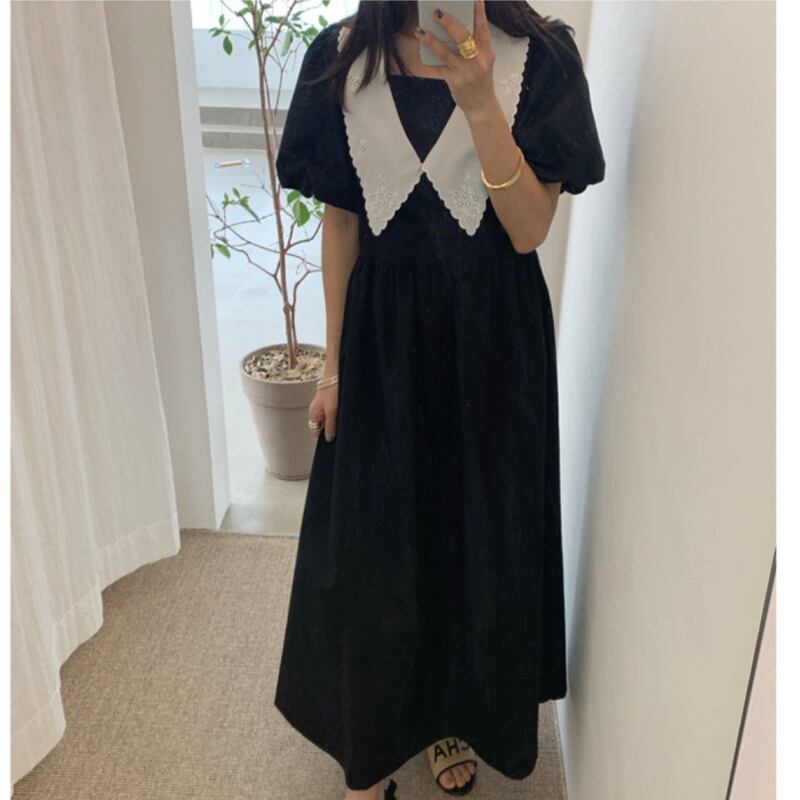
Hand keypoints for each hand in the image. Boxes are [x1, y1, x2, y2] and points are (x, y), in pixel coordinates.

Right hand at [309, 384, 337, 441]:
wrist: (336, 377)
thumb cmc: (332, 392)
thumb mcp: (331, 412)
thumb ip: (329, 426)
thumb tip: (328, 438)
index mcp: (313, 415)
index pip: (316, 432)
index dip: (324, 434)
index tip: (333, 433)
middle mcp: (314, 412)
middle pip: (321, 426)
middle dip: (329, 427)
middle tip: (337, 422)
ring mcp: (320, 407)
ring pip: (326, 420)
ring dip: (333, 420)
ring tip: (339, 413)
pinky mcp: (326, 403)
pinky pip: (329, 413)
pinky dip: (335, 414)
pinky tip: (339, 409)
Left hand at [413, 0, 496, 118]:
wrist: (481, 105)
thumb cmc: (480, 79)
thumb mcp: (484, 59)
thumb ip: (475, 44)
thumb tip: (455, 26)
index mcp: (487, 51)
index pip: (483, 27)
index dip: (479, 12)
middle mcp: (477, 60)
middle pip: (463, 38)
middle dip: (449, 23)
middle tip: (437, 12)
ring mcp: (465, 71)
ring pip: (446, 52)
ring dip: (431, 40)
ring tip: (420, 31)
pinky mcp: (454, 81)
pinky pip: (438, 68)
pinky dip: (428, 60)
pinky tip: (420, 50)